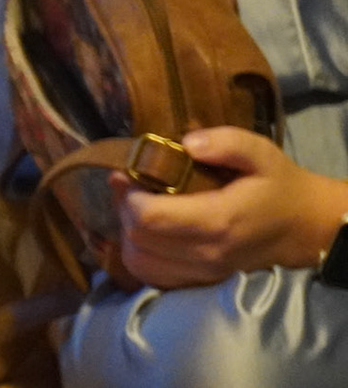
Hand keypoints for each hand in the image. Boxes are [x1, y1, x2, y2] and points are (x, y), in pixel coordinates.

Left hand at [113, 127, 347, 287]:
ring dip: (127, 234)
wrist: (302, 228)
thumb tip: (186, 144)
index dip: (128, 196)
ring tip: (137, 208)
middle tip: (129, 186)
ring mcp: (203, 272)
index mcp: (218, 220)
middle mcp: (207, 253)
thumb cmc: (276, 186)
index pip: (149, 217)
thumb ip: (225, 142)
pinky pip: (152, 277)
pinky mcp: (201, 281)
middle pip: (137, 239)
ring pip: (138, 262)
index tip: (128, 174)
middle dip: (124, 209)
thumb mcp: (259, 152)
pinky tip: (146, 233)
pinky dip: (139, 255)